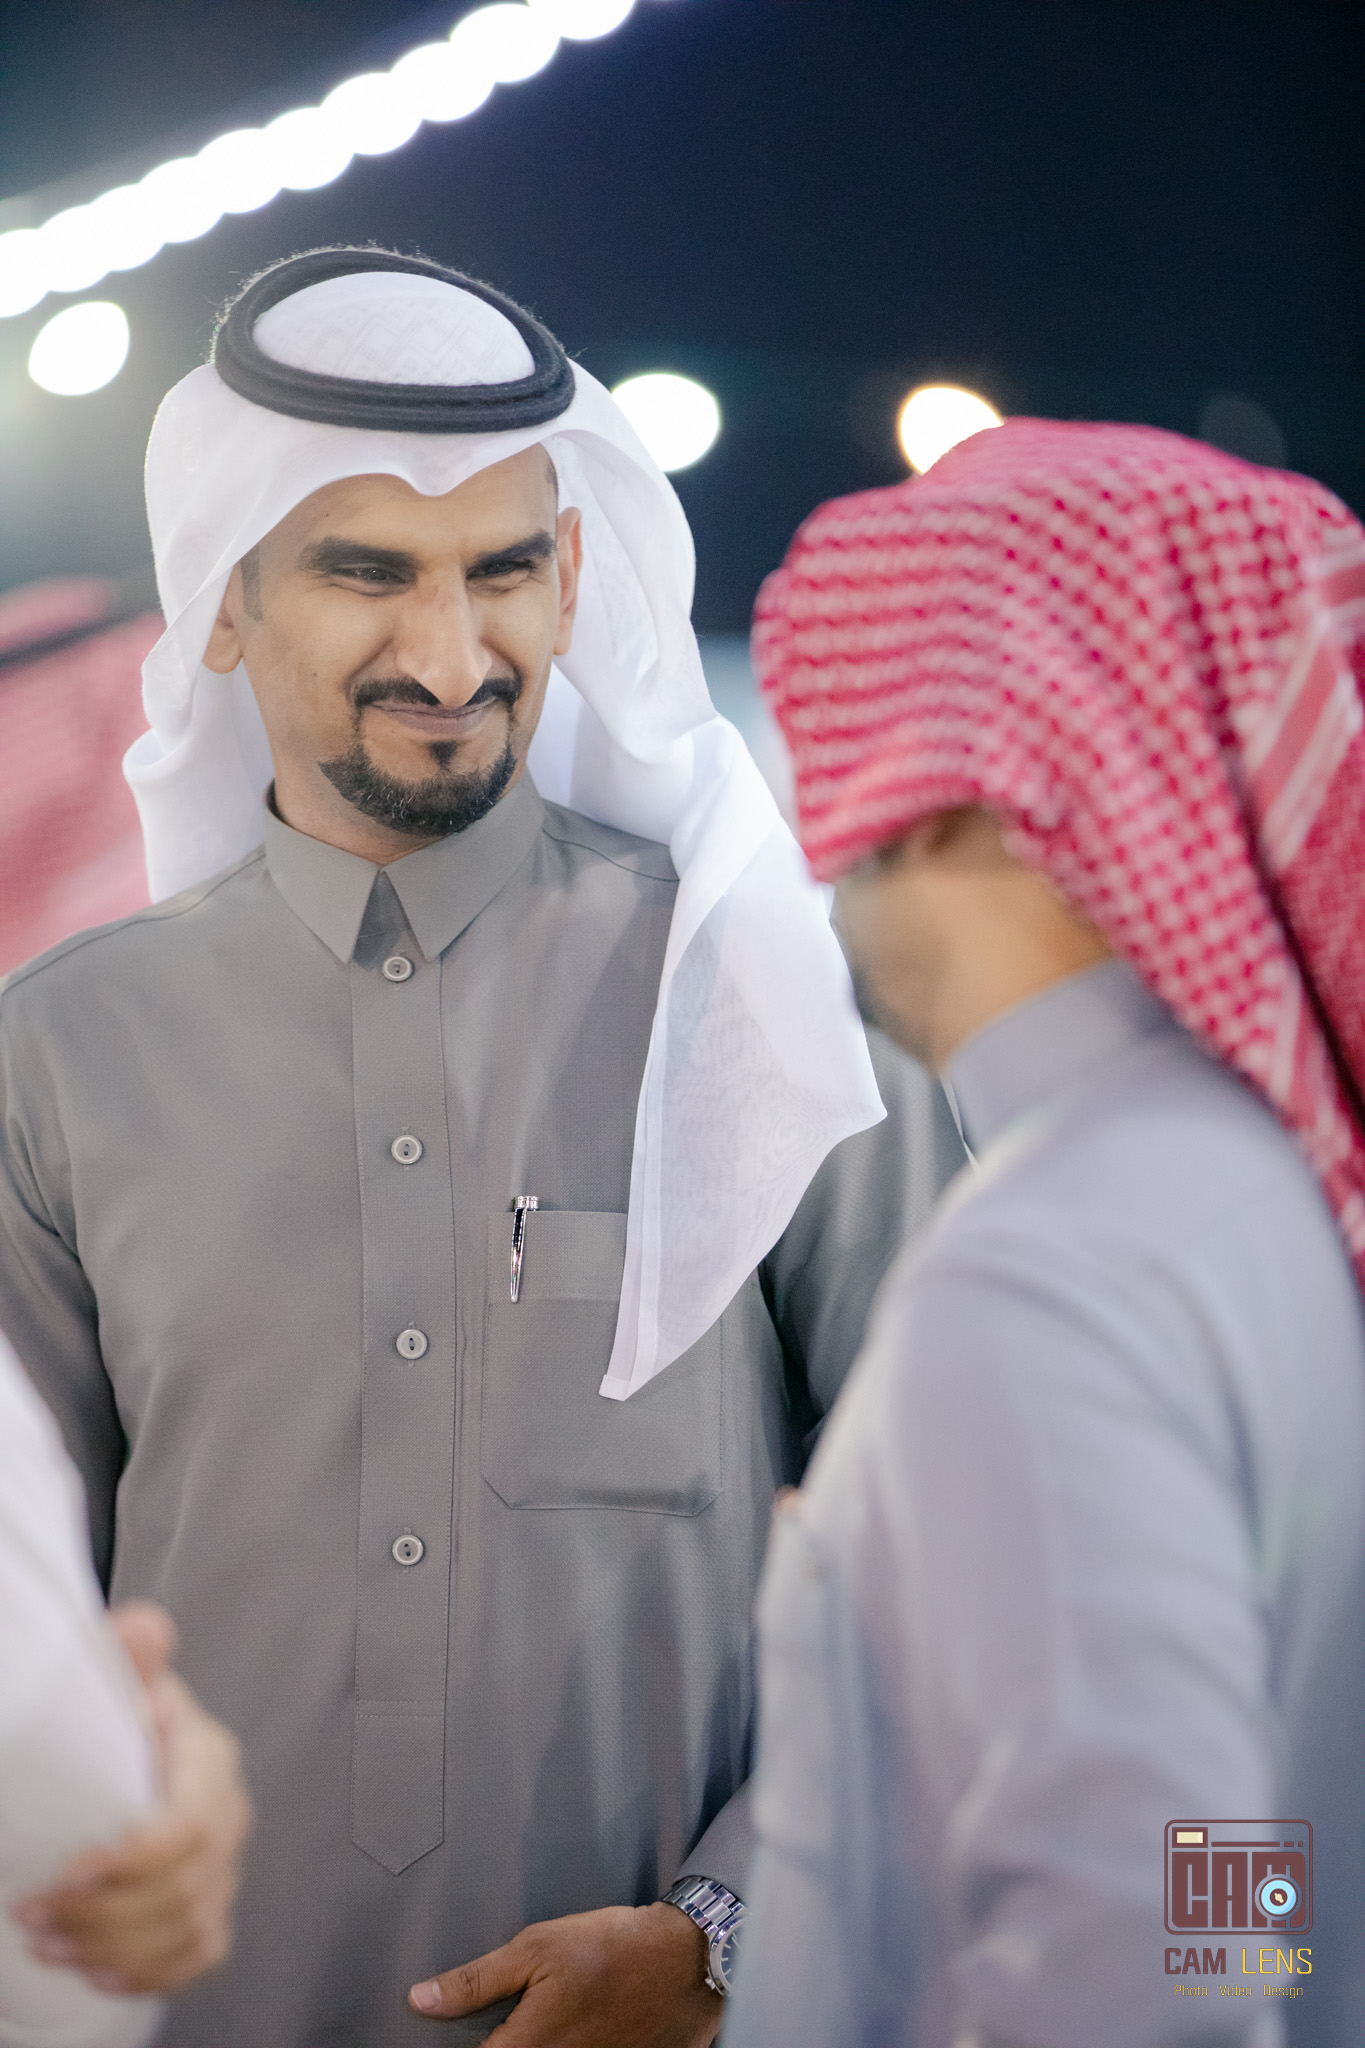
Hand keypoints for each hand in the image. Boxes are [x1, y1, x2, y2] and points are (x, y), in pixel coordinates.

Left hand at [12, 1600, 253, 1995]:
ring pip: (188, 1928)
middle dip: (104, 1913)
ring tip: (48, 1942)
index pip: (189, 1825)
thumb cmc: (119, 1722)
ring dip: (114, 1950)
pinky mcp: (213, 1905)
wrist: (130, 1752)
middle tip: (32, 1912)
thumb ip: (129, 1659)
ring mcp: (225, 1866)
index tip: (71, 1871)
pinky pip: (202, 1952)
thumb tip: (146, 1628)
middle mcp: (227, 1815)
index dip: (136, 1859)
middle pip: (184, 1887)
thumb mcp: (118, 1684)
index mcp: (206, 1760)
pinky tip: (101, 1973)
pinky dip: (155, 1973)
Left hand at [408, 1901, 722, 2046]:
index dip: (459, 2046)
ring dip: (537, 2043)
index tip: (459, 2032)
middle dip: (504, 2041)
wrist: (684, 1959)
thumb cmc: (610, 1946)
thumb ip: (476, 1981)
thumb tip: (421, 2000)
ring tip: (553, 2017)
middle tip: (515, 2019)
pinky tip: (580, 2026)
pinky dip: (574, 2045)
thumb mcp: (536, 1947)